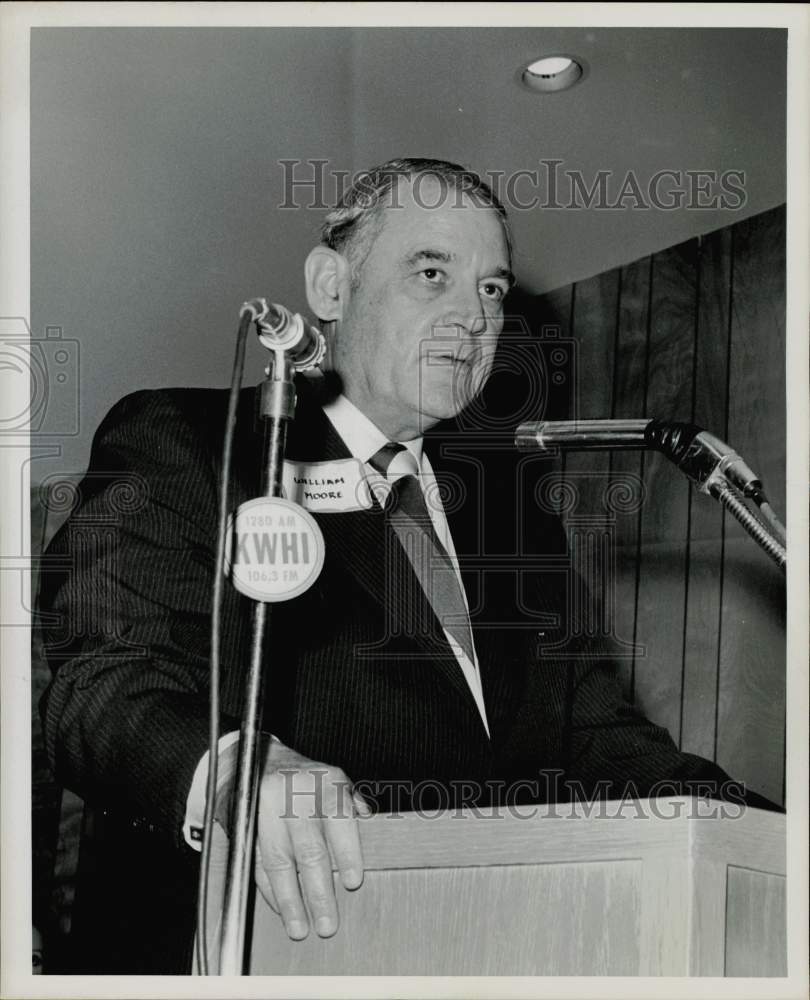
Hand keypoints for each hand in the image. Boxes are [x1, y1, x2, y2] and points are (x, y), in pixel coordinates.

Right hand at [253, 738, 370, 939]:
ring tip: (300, 927)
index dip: (347, 854)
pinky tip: (281, 907)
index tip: (352, 883)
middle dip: (319, 891)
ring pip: (280, 861)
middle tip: (327, 923)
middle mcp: (296, 792)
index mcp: (326, 781)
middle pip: (309, 848)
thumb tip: (372, 829)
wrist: (255, 758)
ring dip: (290, 899)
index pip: (341, 820)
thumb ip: (352, 806)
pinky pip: (259, 861)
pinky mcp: (245, 822)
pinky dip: (270, 889)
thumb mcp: (333, 780)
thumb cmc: (304, 777)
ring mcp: (267, 807)